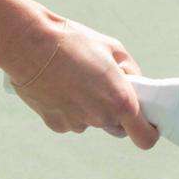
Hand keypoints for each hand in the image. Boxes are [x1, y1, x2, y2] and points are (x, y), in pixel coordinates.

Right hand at [7, 16, 161, 149]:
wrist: (30, 44)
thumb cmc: (73, 41)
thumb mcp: (112, 47)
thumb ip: (130, 70)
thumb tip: (133, 82)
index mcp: (120, 101)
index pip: (145, 137)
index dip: (147, 132)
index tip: (145, 123)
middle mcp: (101, 118)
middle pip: (116, 127)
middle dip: (115, 113)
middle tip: (103, 88)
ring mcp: (77, 123)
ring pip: (90, 122)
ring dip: (88, 108)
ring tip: (74, 80)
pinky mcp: (56, 124)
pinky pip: (69, 120)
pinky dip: (67, 108)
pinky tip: (58, 86)